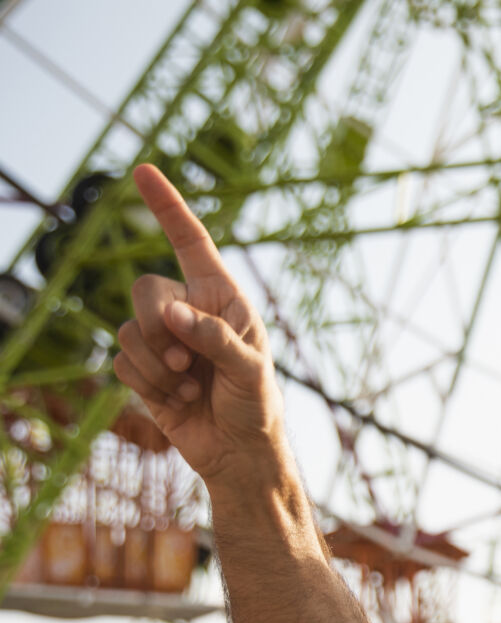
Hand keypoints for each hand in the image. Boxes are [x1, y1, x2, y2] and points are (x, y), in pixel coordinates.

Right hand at [111, 165, 284, 484]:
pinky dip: (148, 384)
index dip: (168, 207)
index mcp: (222, 297)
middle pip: (146, 289)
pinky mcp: (144, 368)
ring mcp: (163, 339)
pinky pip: (122, 361)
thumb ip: (215, 338)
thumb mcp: (251, 370)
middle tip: (189, 364)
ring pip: (129, 329)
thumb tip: (172, 312)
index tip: (143, 171)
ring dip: (158, 365)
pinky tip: (178, 402)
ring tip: (191, 388)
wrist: (239, 451)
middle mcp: (189, 310)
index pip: (192, 242)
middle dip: (160, 328)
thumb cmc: (257, 406)